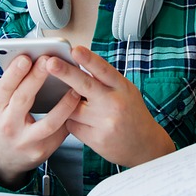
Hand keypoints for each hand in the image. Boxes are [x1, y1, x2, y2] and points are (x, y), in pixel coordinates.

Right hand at [0, 54, 80, 187]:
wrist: (3, 158)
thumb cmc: (6, 120)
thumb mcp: (2, 104)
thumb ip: (14, 85)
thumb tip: (31, 58)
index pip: (3, 88)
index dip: (14, 73)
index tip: (26, 57)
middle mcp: (8, 125)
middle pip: (23, 100)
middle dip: (36, 79)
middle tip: (50, 60)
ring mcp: (25, 141)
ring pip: (48, 123)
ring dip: (64, 105)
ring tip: (75, 89)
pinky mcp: (41, 152)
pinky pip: (59, 133)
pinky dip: (70, 118)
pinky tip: (80, 106)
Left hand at [44, 46, 175, 167]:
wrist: (145, 145)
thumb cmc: (132, 113)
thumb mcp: (126, 91)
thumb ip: (105, 80)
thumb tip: (78, 64)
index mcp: (122, 88)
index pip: (104, 70)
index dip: (89, 59)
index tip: (75, 49)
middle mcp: (114, 104)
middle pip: (85, 86)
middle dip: (66, 73)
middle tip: (51, 63)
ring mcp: (104, 123)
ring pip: (72, 108)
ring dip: (68, 105)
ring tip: (81, 106)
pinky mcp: (96, 139)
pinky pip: (72, 126)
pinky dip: (73, 121)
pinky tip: (85, 123)